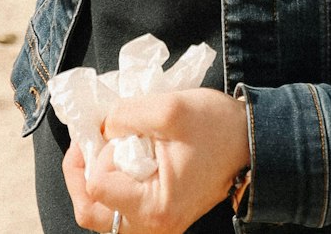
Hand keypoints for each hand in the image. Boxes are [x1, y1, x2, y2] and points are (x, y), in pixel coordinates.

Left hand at [62, 88, 250, 233]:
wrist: (250, 142)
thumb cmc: (216, 126)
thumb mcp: (170, 108)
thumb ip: (126, 115)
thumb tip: (101, 126)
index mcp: (155, 206)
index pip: (97, 187)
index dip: (94, 154)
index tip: (102, 127)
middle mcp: (154, 227)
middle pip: (91, 213)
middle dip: (80, 173)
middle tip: (87, 141)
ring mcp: (157, 226)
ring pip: (102, 215)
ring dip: (94, 179)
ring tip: (103, 148)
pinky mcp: (160, 217)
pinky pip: (119, 211)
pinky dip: (111, 185)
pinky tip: (119, 158)